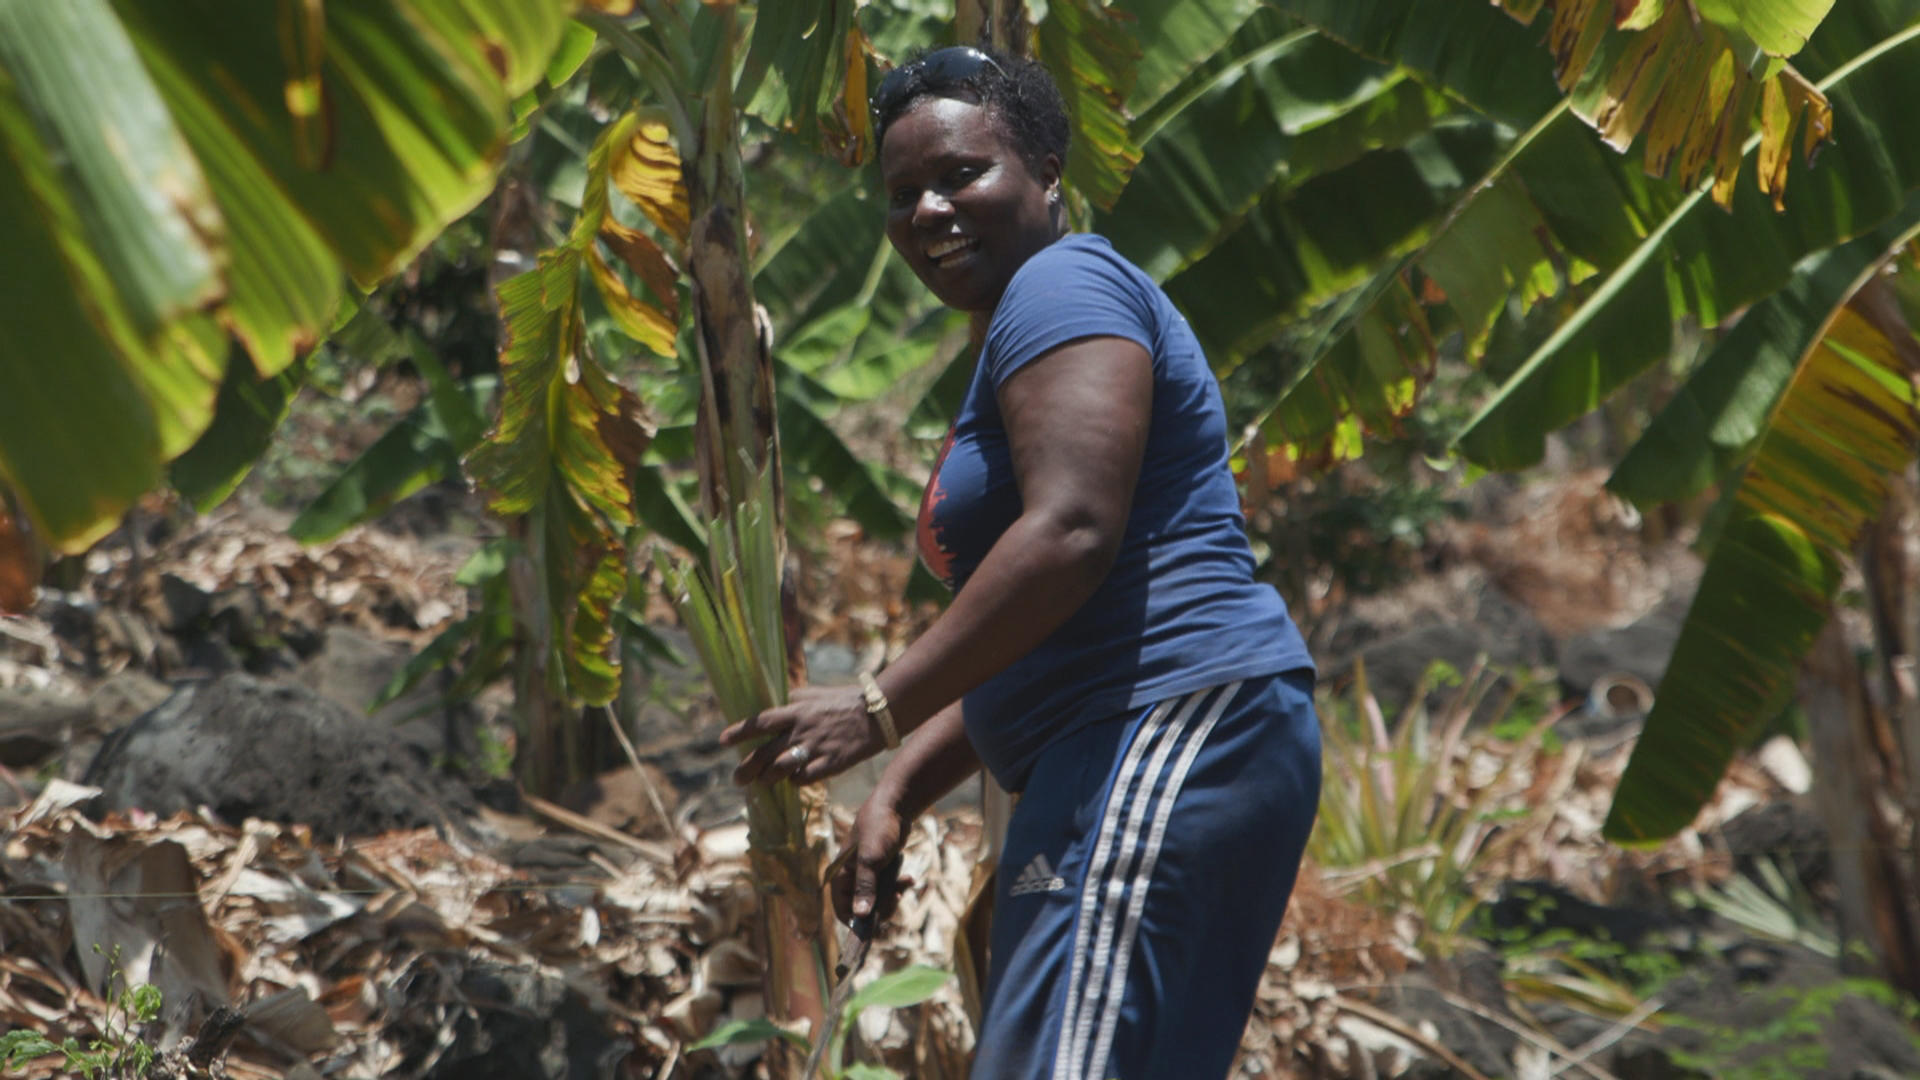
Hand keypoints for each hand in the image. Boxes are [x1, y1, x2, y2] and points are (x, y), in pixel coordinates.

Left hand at [720, 684, 883, 785]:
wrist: (878, 713)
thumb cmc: (844, 701)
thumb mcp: (814, 694)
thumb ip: (792, 700)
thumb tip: (771, 706)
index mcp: (797, 710)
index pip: (761, 721)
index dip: (740, 731)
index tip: (722, 741)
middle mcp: (802, 729)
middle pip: (766, 752)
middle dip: (747, 768)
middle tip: (737, 779)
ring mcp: (816, 747)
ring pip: (781, 769)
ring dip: (768, 778)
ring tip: (763, 782)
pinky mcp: (831, 763)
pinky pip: (804, 778)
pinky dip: (795, 781)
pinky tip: (793, 780)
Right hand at [829, 795, 913, 923]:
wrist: (895, 807)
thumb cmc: (878, 830)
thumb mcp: (871, 860)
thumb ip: (865, 888)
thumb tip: (861, 916)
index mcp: (840, 876)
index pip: (842, 910)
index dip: (857, 922)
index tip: (875, 930)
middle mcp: (850, 877)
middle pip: (863, 908)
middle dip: (881, 908)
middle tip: (896, 901)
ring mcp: (866, 874)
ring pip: (878, 899)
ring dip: (893, 896)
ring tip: (905, 885)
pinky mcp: (880, 869)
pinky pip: (888, 887)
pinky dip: (899, 886)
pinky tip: (909, 879)